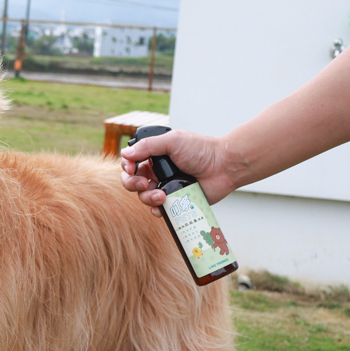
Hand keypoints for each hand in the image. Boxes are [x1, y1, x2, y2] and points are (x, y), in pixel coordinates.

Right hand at [119, 130, 235, 215]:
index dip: (127, 167)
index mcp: (154, 156)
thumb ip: (148, 145)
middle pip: (131, 182)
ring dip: (147, 197)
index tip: (132, 168)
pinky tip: (164, 204)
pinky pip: (158, 210)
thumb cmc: (201, 150)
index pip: (131, 163)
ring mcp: (165, 188)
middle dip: (132, 184)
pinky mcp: (174, 202)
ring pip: (143, 197)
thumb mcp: (173, 141)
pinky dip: (157, 209)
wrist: (224, 167)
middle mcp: (157, 172)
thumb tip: (125, 153)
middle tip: (144, 183)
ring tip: (161, 194)